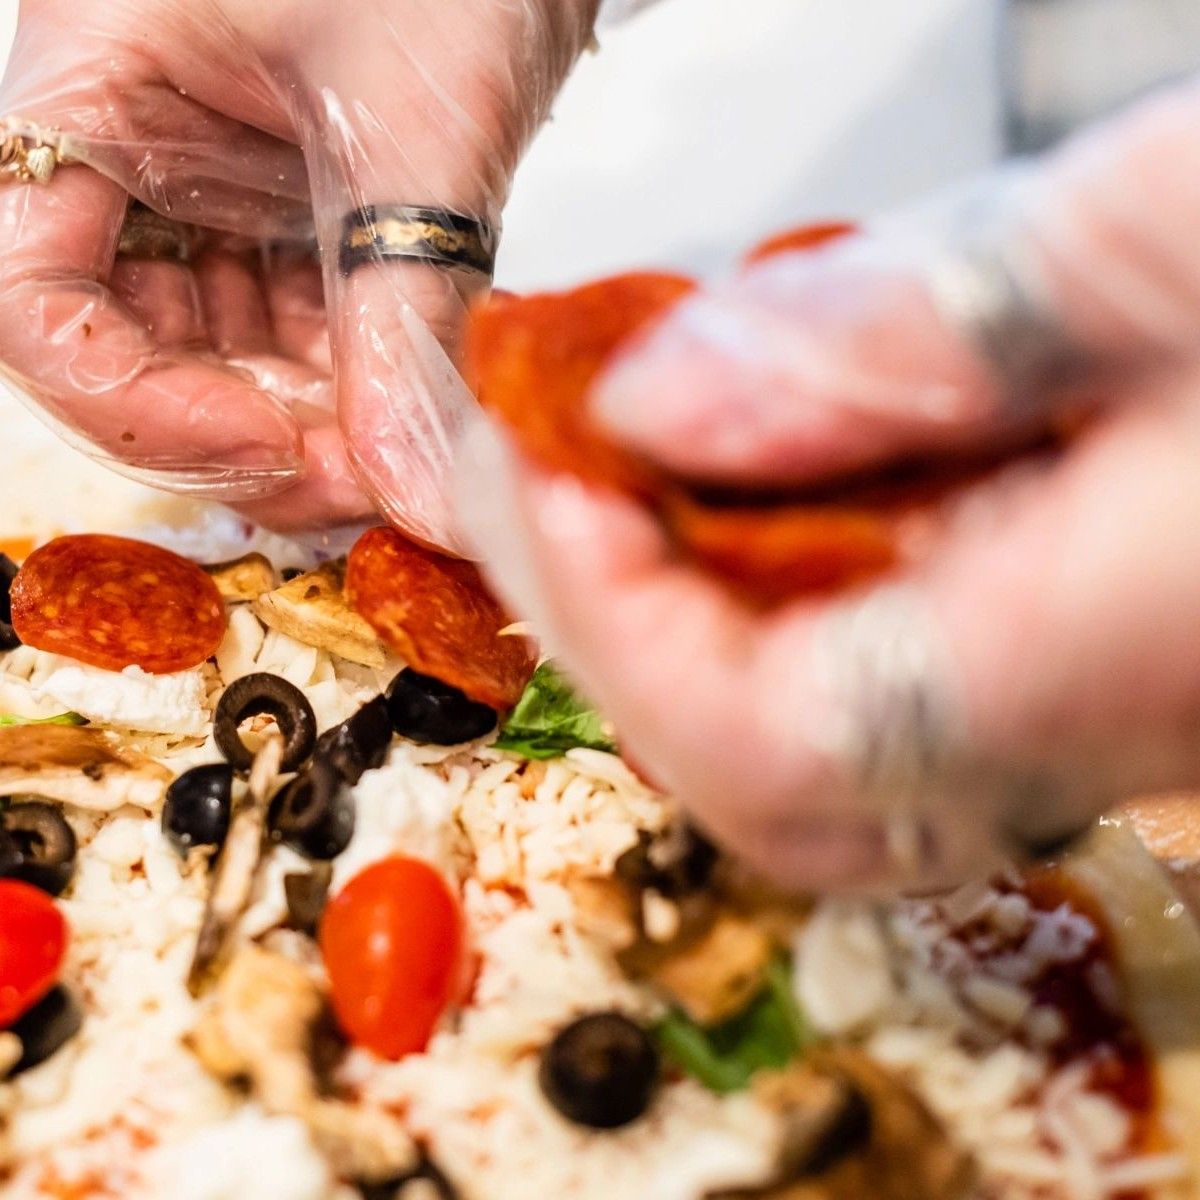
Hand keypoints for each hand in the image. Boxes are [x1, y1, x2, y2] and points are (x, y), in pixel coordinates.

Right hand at [0, 0, 597, 546]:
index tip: (268, 447)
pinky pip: (287, 337)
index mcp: (94, 89)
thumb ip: (403, 316)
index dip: (133, 407)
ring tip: (397, 459)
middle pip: (125, 353)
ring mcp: (206, 194)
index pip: (30, 297)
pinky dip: (343, 389)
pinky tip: (404, 416)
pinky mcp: (279, 222)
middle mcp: (129, 154)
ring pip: (213, 362)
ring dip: (303, 431)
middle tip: (360, 485)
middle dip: (242, 441)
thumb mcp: (416, 134)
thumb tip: (413, 487)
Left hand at [458, 78, 1199, 889]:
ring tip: (626, 453)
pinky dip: (780, 578)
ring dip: (685, 600)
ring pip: (810, 734)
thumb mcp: (1179, 228)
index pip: (763, 737)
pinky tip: (764, 462)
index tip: (544, 462)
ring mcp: (1096, 706)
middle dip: (616, 622)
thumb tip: (659, 402)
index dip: (612, 614)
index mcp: (1113, 646)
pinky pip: (882, 669)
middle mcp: (1098, 721)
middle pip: (763, 770)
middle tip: (549, 466)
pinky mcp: (1098, 653)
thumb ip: (904, 337)